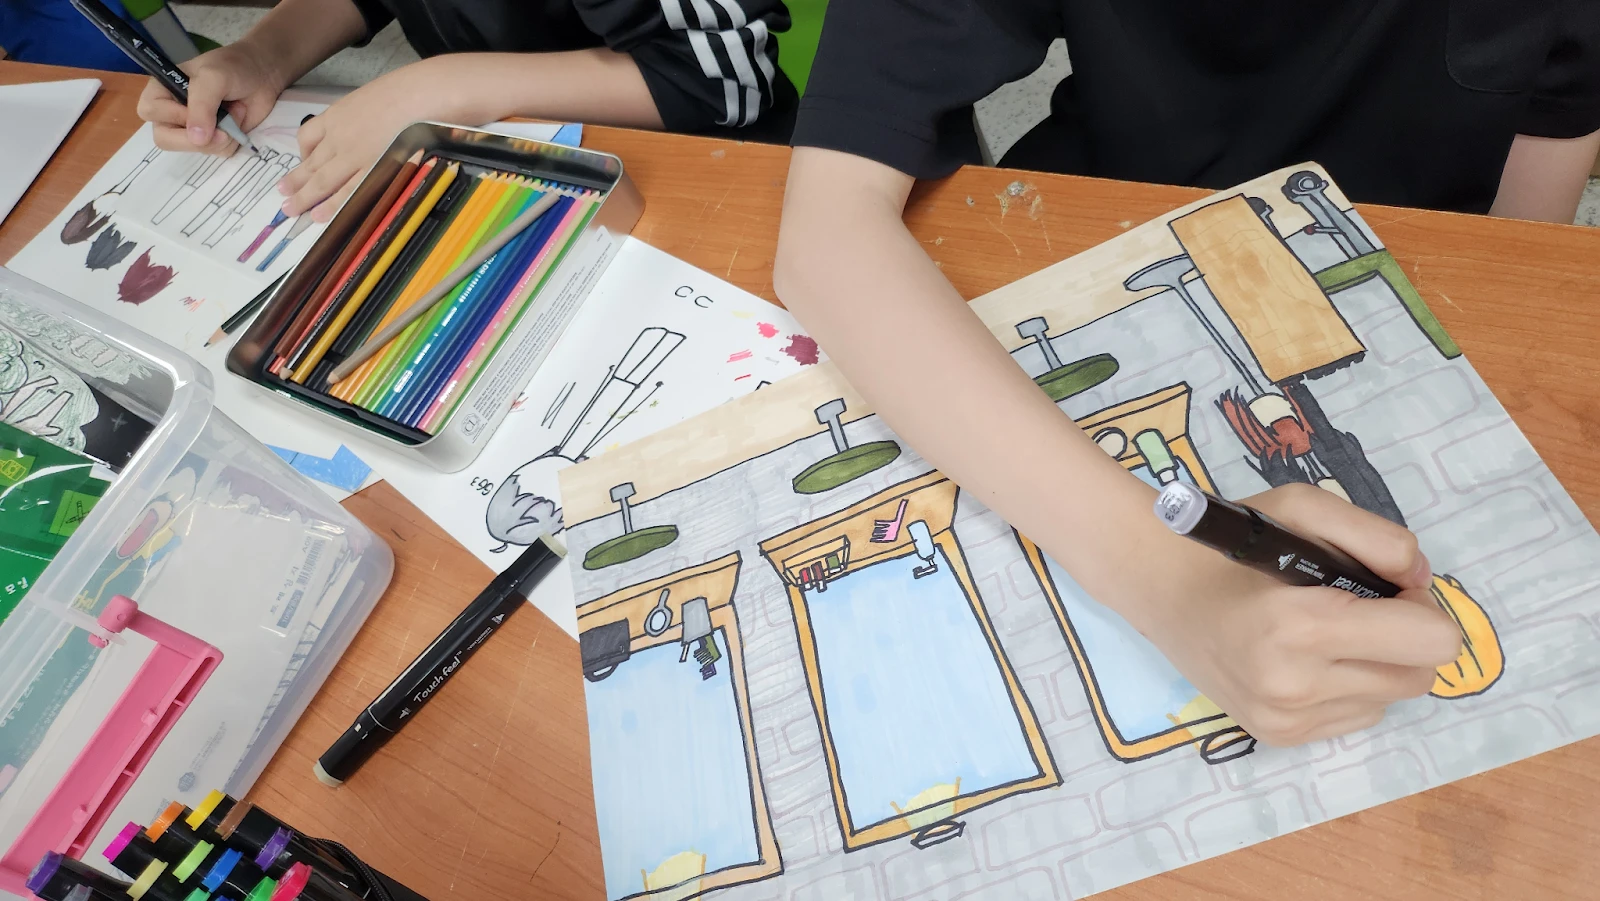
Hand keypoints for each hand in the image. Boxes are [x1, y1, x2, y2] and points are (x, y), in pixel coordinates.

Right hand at [136, 43, 284, 154]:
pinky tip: (238, 122)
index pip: (150, 111)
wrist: (263, 75)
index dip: (176, 115)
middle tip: (222, 126)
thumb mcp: (214, 78)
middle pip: (166, 140)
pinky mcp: (214, 140)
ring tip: (234, 112)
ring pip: (196, 149)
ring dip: (222, 136)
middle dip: (198, 137)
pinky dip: (232, 141)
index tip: (202, 109)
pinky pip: (217, 153)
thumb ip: (202, 105)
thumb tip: (196, 139)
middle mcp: (171, 113)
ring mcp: (193, 129)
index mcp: (161, 90)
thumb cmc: (233, 68)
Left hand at [278, 61, 456, 221]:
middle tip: (283, 194)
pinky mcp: (372, 170)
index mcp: (338, 115)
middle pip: (310, 163)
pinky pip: (347, 191)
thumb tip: (365, 123)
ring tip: (291, 209)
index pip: (309, 136)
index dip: (302, 154)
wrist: (422, 94)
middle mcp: (339, 137)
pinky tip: (321, 214)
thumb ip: (361, 113)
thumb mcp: (371, 95)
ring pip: (321, 180)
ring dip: (305, 197)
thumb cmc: (406, 91)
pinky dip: (333, 204)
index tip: (301, 164)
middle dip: (295, 181)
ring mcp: (354, 155)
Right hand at [1134, 483, 1462, 746]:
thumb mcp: (1302, 508)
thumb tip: (1422, 580)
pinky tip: (1309, 658)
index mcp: (1300, 626)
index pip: (1430, 641)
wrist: (1156, 587)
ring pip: (1392, 699)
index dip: (1423, 606)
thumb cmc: (1230, 543)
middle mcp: (1294, 686)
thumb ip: (1378, 537)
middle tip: (1366, 605)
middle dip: (1408, 637)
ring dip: (1378, 664)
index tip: (1389, 585)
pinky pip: (1358, 716)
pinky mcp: (1277, 736)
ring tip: (1328, 631)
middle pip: (1420, 676)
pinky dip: (1350, 686)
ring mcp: (1284, 719)